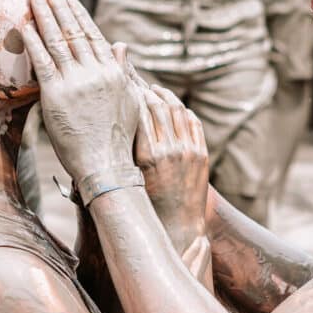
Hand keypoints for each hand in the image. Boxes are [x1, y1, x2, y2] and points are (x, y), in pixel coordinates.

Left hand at [22, 0, 138, 181]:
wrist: (107, 163)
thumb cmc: (120, 137)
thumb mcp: (130, 99)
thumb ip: (123, 70)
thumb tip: (121, 45)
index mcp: (112, 72)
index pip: (93, 36)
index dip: (79, 16)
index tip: (70, 0)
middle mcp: (95, 71)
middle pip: (72, 32)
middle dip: (58, 7)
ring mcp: (75, 82)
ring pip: (56, 41)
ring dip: (43, 15)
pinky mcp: (56, 95)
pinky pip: (42, 62)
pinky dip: (33, 41)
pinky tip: (25, 25)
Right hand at [135, 84, 209, 237]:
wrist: (178, 225)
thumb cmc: (147, 204)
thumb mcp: (131, 178)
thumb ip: (124, 152)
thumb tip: (110, 128)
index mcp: (148, 156)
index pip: (141, 113)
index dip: (134, 97)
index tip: (128, 90)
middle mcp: (170, 150)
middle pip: (160, 107)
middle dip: (150, 93)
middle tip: (143, 87)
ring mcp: (189, 151)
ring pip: (179, 110)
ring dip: (167, 97)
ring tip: (158, 92)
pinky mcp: (202, 155)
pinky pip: (194, 123)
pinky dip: (184, 111)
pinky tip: (176, 108)